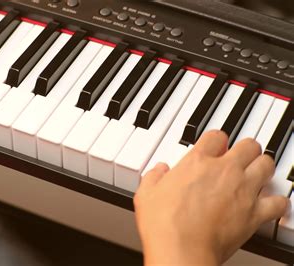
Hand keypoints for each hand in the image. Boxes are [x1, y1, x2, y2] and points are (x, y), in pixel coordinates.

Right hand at [134, 130, 288, 264]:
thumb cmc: (164, 224)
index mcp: (197, 161)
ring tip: (256, 172)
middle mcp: (224, 170)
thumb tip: (159, 170)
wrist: (181, 249)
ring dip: (262, 167)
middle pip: (248, 145)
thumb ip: (154, 177)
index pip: (216, 136)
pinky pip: (279, 201)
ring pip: (266, 164)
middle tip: (240, 155)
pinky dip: (277, 201)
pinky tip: (270, 203)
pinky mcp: (255, 213)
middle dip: (245, 149)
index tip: (215, 146)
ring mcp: (243, 190)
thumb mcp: (146, 194)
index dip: (216, 140)